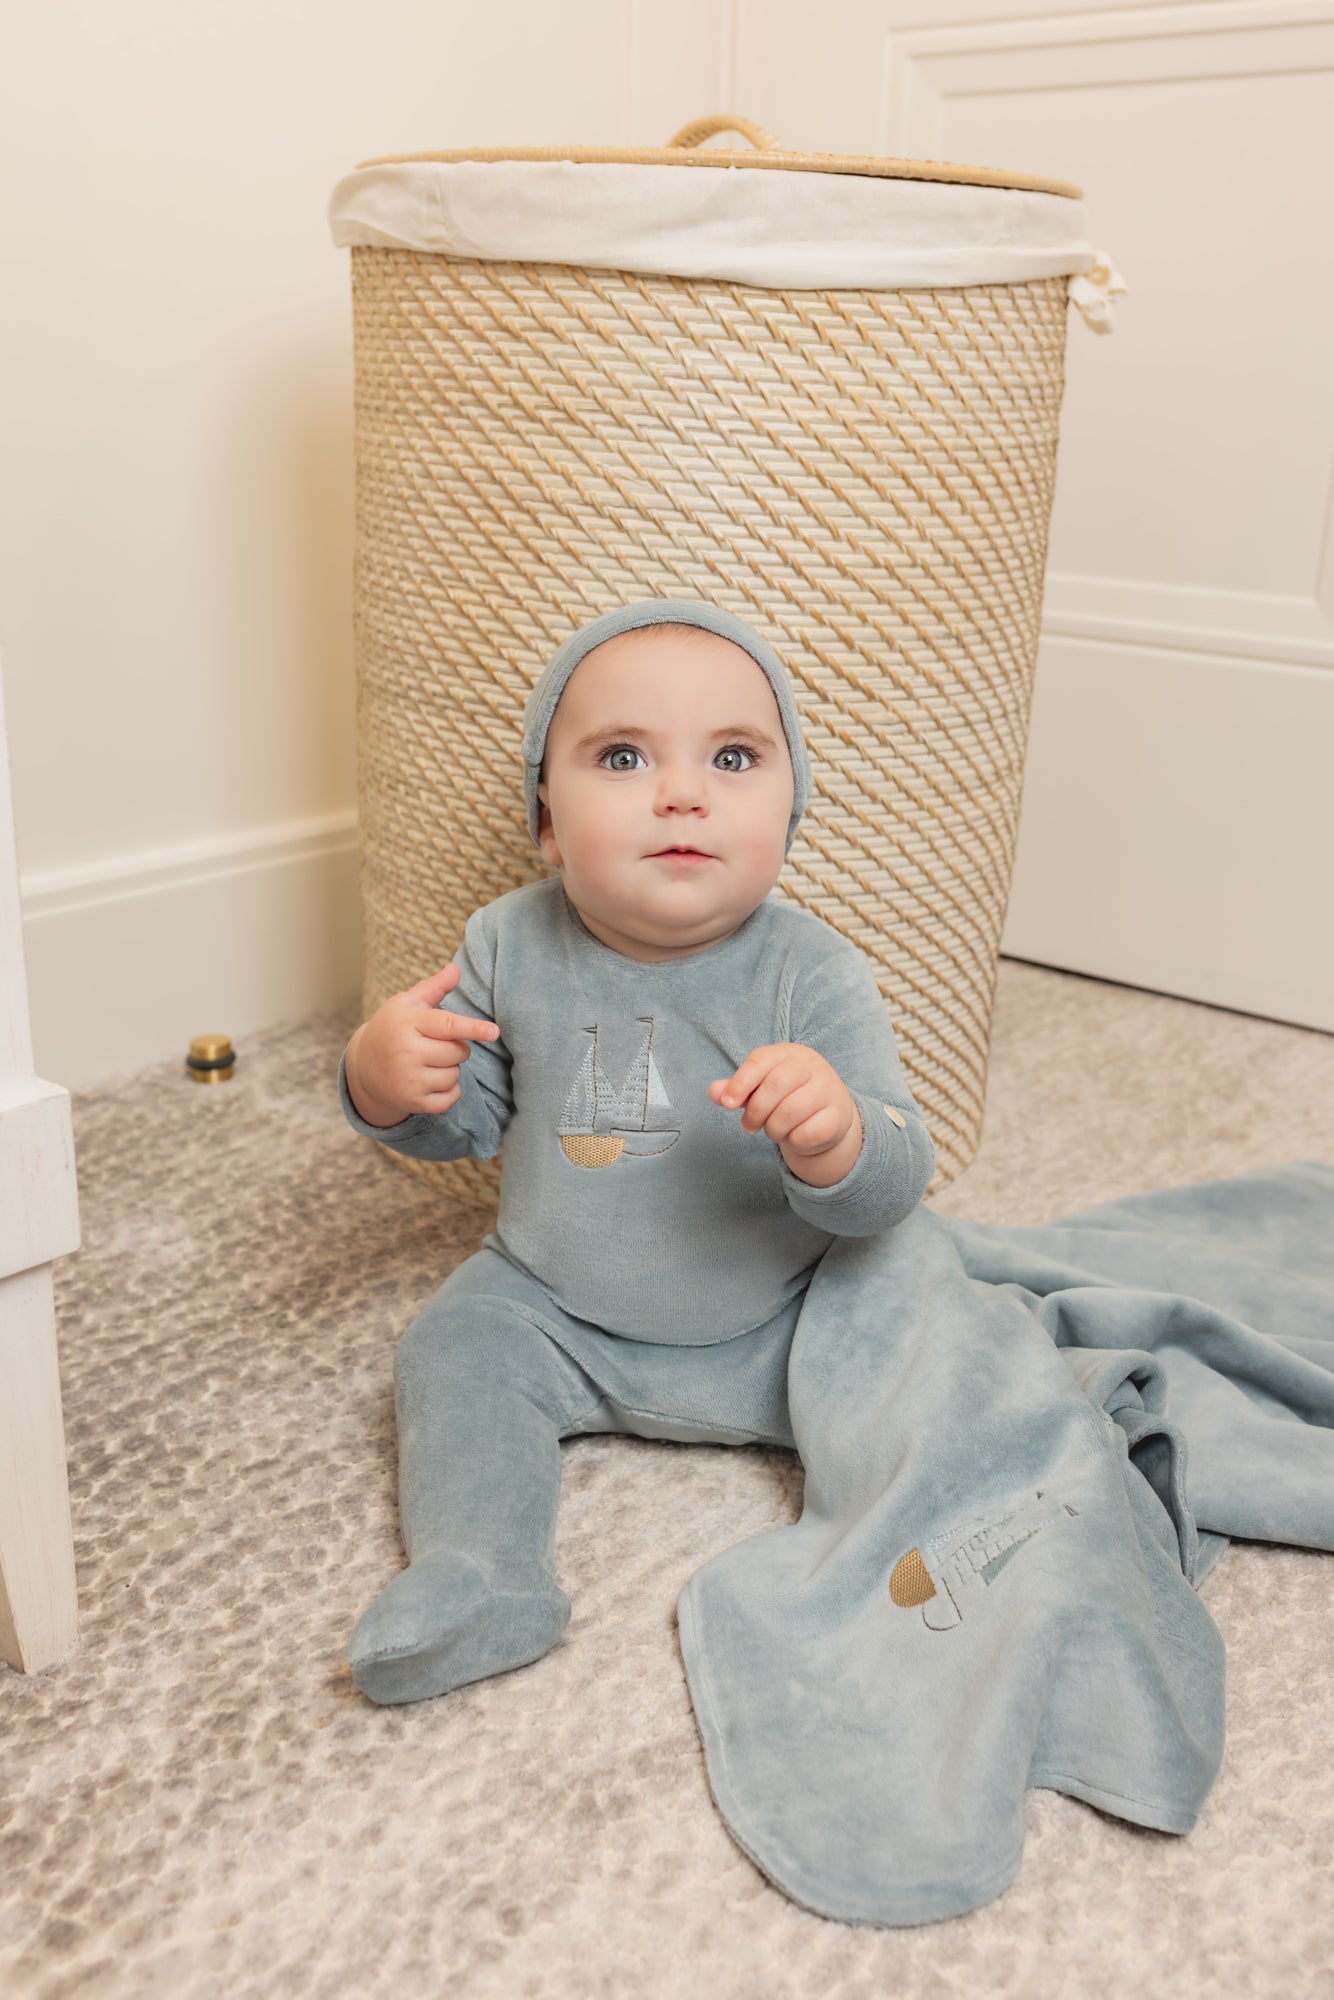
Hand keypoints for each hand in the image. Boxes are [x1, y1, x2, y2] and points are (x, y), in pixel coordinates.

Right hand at [345, 963, 499, 1127]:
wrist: (363, 1066)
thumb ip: (434, 988)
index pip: (447, 1025)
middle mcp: (407, 1052)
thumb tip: (456, 969)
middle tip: (434, 1044)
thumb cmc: (392, 1028)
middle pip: (459, 1051)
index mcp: (408, 1023)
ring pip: (455, 1075)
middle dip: (456, 1047)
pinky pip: (451, 1098)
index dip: (473, 1028)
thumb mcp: (406, 1004)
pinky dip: (449, 1090)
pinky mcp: (413, 1102)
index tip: (494, 1032)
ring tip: (428, 1062)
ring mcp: (409, 1080)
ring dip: (450, 1069)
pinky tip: (430, 1080)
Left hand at [709, 1043, 857, 1162]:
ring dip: (773, 1129)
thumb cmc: (787, 1097)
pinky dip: (793, 1141)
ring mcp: (829, 1089)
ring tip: (772, 1130)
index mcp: (789, 1053)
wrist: (829, 1115)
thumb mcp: (760, 1088)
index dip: (739, 1083)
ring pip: (790, 1112)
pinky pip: (807, 1133)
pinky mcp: (839, 1115)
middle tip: (748, 1126)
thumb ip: (736, 1089)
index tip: (727, 1104)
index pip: (760, 1060)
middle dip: (755, 1111)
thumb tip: (714, 1092)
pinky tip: (794, 1136)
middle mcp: (812, 1066)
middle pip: (774, 1086)